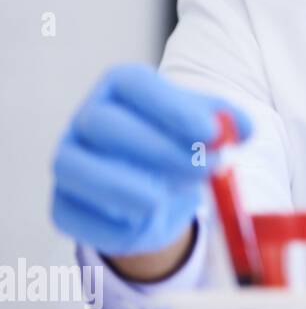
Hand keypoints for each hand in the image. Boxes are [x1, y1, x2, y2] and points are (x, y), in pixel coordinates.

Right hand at [50, 64, 251, 264]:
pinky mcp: (61, 206)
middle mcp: (86, 119)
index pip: (134, 84)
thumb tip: (242, 128)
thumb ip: (228, 125)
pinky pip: (76, 215)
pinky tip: (148, 221)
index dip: (171, 107)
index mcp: (121, 89)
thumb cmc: (180, 150)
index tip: (211, 132)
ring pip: (77, 168)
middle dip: (158, 148)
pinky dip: (115, 224)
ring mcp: (68, 161)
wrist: (156, 196)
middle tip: (206, 168)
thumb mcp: (206, 131)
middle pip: (104, 123)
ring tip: (174, 198)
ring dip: (131, 187)